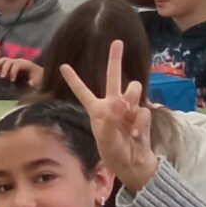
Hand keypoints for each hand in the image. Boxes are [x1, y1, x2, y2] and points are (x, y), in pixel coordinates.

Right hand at [0, 56, 43, 87]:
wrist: (41, 76)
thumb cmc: (39, 79)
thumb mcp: (38, 81)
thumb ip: (34, 82)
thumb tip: (30, 82)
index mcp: (26, 64)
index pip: (17, 64)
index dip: (13, 71)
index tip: (12, 80)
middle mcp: (19, 61)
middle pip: (9, 61)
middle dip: (4, 68)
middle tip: (2, 77)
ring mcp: (14, 63)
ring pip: (4, 60)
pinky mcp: (11, 66)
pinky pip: (2, 62)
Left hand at [58, 39, 160, 193]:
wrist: (134, 164)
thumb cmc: (114, 153)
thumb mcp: (106, 140)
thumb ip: (110, 120)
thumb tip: (119, 101)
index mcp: (97, 110)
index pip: (83, 92)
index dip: (74, 79)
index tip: (63, 66)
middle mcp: (112, 105)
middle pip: (113, 77)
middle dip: (115, 59)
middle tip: (117, 42)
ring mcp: (128, 108)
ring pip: (133, 89)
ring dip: (131, 100)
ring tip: (126, 118)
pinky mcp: (141, 114)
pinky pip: (142, 110)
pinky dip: (139, 123)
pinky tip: (135, 135)